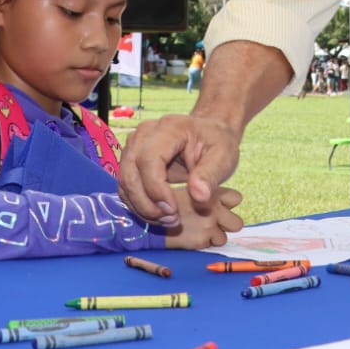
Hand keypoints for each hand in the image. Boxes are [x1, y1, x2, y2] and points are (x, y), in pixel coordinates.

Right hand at [118, 112, 243, 225]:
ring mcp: (134, 146)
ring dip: (142, 207)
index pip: (149, 159)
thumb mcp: (223, 157)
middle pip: (131, 172)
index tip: (173, 211)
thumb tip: (199, 196)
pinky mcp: (131, 160)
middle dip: (147, 203)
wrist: (210, 135)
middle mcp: (145, 133)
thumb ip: (210, 176)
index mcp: (169, 128)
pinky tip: (159, 215)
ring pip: (125, 182)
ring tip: (168, 220)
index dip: (156, 189)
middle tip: (171, 220)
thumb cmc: (217, 144)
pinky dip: (139, 205)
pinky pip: (126, 187)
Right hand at [164, 184, 244, 249]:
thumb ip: (207, 194)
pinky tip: (191, 236)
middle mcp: (214, 210)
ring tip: (199, 230)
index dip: (228, 203)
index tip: (218, 205)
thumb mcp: (190, 188)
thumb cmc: (169, 201)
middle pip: (237, 224)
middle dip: (226, 224)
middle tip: (212, 222)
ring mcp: (209, 227)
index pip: (236, 199)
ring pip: (224, 238)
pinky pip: (210, 246)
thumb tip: (222, 203)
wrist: (150, 216)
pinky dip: (203, 243)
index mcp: (213, 193)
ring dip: (214, 236)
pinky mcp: (201, 241)